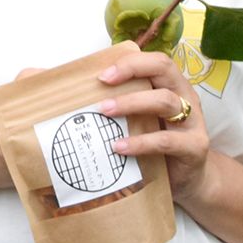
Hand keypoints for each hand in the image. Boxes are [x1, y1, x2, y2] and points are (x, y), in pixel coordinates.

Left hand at [96, 44, 209, 202]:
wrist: (187, 181)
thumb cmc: (154, 144)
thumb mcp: (137, 120)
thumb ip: (111, 102)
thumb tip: (48, 82)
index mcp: (170, 85)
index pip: (154, 60)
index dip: (129, 62)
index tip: (101, 74)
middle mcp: (185, 97)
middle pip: (164, 70)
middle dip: (131, 71)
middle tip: (102, 84)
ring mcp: (193, 122)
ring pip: (166, 101)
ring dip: (132, 103)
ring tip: (105, 112)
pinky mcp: (194, 147)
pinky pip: (167, 140)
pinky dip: (141, 142)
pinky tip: (118, 147)